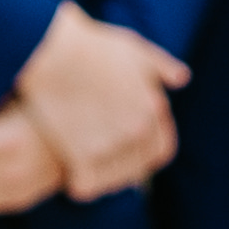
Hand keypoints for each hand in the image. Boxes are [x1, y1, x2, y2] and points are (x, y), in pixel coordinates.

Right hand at [14, 0, 191, 204]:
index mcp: (153, 107)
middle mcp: (137, 129)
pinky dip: (78, 182)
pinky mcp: (80, 155)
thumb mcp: (132, 46)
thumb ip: (161, 65)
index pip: (160, 148)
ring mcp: (110, 144)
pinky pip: (86, 184)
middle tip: (97, 157)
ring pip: (110, 178)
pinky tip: (68, 173)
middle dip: (118, 165)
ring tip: (80, 164)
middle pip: (135, 167)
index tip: (123, 148)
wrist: (46, 48)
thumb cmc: (88, 44)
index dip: (142, 151)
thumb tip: (182, 79)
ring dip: (100, 174)